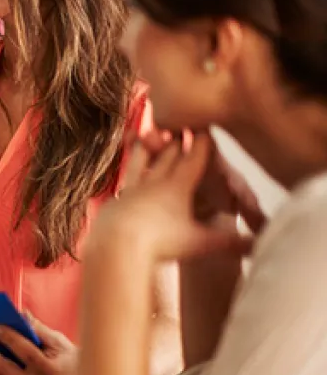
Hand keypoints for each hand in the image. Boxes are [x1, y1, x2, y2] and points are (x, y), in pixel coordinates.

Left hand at [101, 131, 252, 262]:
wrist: (116, 246)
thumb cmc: (161, 243)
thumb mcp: (200, 243)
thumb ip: (229, 242)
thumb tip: (259, 246)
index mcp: (177, 187)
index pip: (193, 160)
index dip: (200, 145)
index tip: (204, 129)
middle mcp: (154, 183)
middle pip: (168, 157)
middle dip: (177, 143)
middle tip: (180, 128)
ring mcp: (131, 191)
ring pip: (141, 163)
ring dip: (148, 150)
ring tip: (147, 137)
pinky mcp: (114, 202)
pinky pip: (123, 184)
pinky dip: (128, 178)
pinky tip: (126, 183)